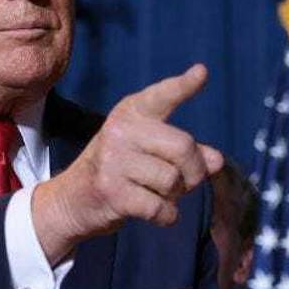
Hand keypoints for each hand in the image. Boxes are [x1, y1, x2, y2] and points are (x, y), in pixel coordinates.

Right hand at [34, 64, 223, 262]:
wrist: (71, 200)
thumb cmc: (120, 171)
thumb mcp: (148, 152)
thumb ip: (185, 153)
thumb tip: (217, 161)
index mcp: (131, 113)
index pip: (162, 97)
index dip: (183, 86)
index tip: (202, 72)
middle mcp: (121, 130)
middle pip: (183, 147)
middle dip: (194, 171)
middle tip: (187, 182)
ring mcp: (114, 160)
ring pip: (173, 180)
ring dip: (176, 196)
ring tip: (160, 195)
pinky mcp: (112, 191)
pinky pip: (160, 207)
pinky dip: (167, 216)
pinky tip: (157, 213)